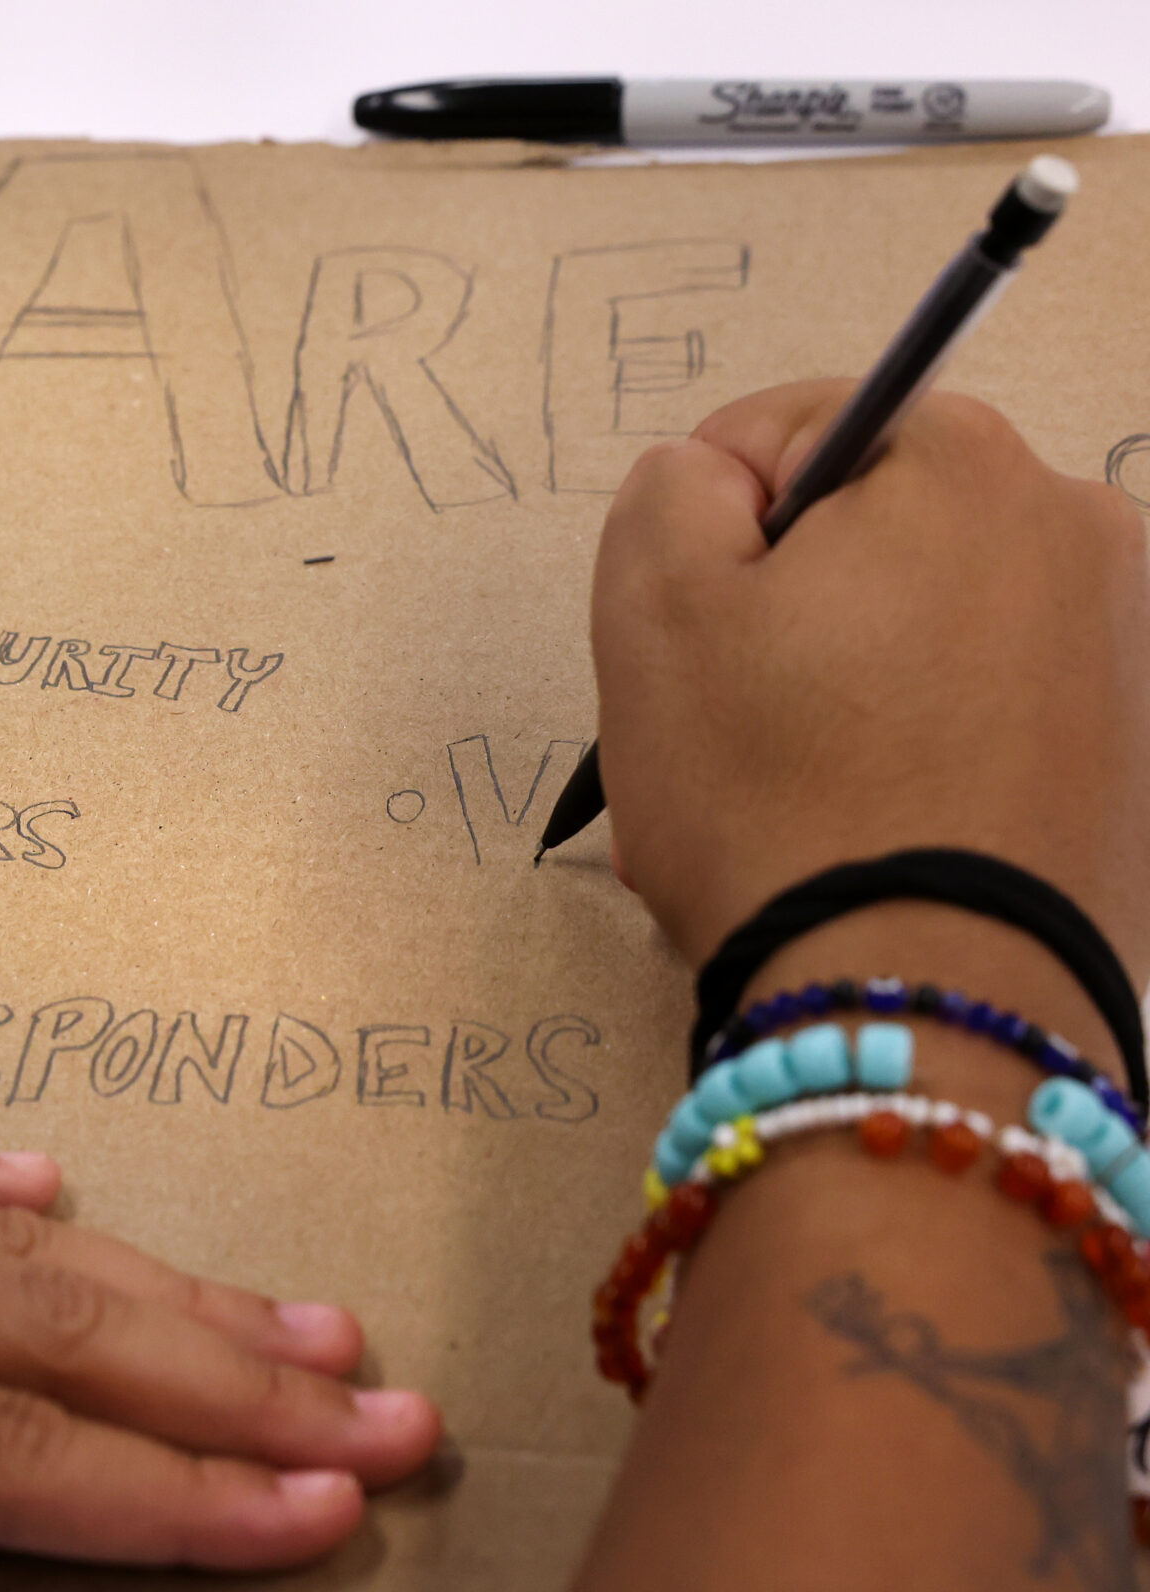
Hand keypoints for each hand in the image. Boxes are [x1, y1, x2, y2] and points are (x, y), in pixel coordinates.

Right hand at [591, 381, 1149, 968]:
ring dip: (853, 684)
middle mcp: (1080, 528)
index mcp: (964, 463)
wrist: (921, 999)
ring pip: (931, 625)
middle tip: (740, 725)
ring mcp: (1128, 646)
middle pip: (877, 530)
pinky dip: (926, 745)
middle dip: (794, 610)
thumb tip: (714, 482)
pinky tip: (875, 824)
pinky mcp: (1140, 753)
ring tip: (802, 791)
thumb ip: (668, 490)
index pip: (795, 431)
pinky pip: (993, 709)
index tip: (696, 632)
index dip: (713, 527)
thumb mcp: (653, 609)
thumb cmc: (776, 797)